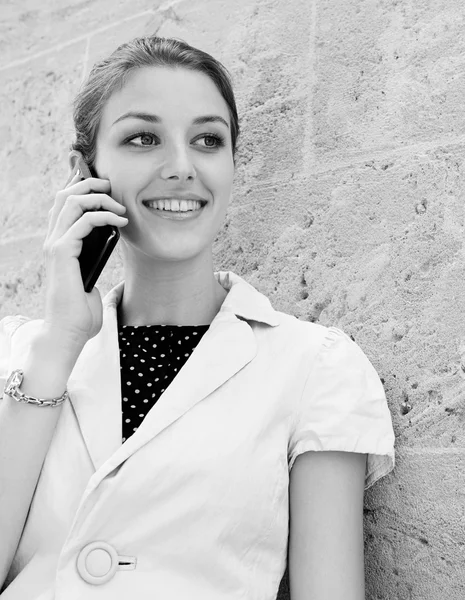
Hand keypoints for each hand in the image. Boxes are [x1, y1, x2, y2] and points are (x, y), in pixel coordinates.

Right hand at [42, 172, 127, 347]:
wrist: (68, 332)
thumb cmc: (80, 311)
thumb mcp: (91, 277)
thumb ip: (94, 258)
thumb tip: (110, 241)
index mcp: (59, 244)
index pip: (63, 204)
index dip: (80, 186)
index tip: (104, 183)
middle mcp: (53, 240)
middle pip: (64, 194)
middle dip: (89, 183)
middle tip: (112, 187)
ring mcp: (55, 245)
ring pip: (71, 201)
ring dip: (99, 196)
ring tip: (120, 205)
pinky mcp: (61, 252)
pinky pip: (82, 221)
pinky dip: (104, 215)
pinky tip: (121, 222)